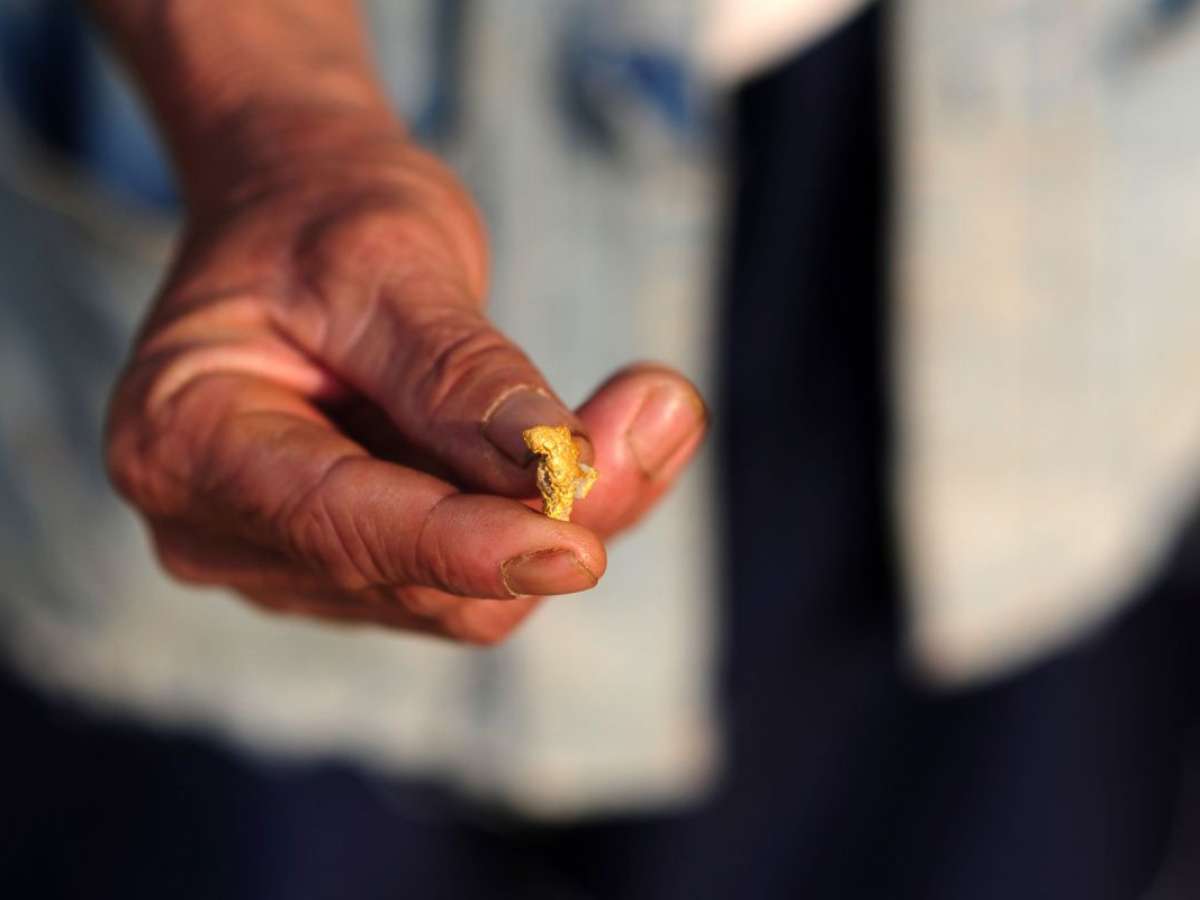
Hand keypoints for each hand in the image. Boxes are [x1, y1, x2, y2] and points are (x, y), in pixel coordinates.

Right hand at [105, 126, 706, 644]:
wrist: (302, 219)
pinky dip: (547, 518)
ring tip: (646, 406)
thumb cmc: (324, 218)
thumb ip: (462, 374)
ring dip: (565, 516)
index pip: (334, 522)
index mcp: (182, 442)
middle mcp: (218, 529)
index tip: (581, 547)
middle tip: (663, 408)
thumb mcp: (386, 260)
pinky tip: (595, 443)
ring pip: (460, 597)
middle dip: (544, 517)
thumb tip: (561, 466)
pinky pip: (475, 580)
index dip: (462, 545)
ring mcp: (287, 562)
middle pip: (410, 579)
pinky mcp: (357, 569)